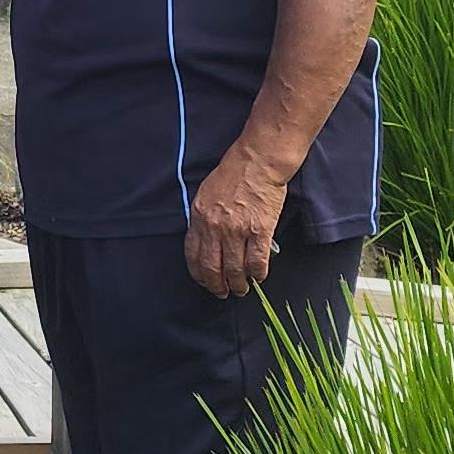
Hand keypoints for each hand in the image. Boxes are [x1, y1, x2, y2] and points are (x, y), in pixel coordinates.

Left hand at [184, 151, 289, 298]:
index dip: (198, 274)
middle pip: (212, 268)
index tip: (204, 281)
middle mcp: (215, 227)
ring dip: (239, 284)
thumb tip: (204, 241)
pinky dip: (258, 273)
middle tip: (222, 292)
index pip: (193, 255)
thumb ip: (203, 219)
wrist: (257, 162)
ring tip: (242, 289)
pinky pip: (257, 261)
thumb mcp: (206, 194)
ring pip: (235, 270)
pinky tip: (258, 276)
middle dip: (217, 286)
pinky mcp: (260, 231)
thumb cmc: (233, 174)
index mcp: (199, 217)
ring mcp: (237, 230)